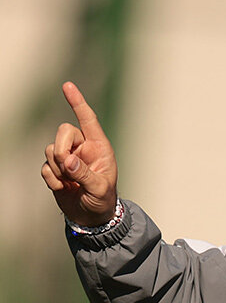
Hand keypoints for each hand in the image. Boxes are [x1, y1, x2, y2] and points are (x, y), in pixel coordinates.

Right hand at [41, 82, 117, 226]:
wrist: (91, 216)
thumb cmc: (103, 199)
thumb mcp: (99, 188)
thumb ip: (84, 174)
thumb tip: (67, 160)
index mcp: (99, 147)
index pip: (88, 120)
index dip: (77, 102)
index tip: (67, 85)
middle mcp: (83, 148)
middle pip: (63, 131)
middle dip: (62, 148)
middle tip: (67, 167)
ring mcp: (67, 158)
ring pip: (50, 149)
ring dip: (57, 169)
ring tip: (70, 183)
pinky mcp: (55, 170)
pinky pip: (44, 167)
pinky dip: (51, 179)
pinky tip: (63, 189)